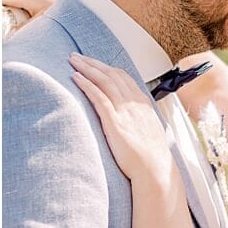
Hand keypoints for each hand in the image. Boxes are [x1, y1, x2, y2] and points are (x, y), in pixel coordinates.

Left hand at [69, 52, 171, 181]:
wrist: (154, 170)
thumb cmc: (151, 156)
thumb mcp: (148, 130)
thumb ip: (138, 118)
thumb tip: (129, 117)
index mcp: (142, 104)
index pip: (123, 77)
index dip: (106, 68)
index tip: (93, 63)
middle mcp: (134, 103)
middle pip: (111, 74)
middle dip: (93, 63)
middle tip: (77, 56)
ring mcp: (125, 111)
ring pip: (104, 81)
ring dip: (87, 68)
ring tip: (73, 61)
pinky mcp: (115, 122)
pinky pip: (99, 97)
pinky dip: (87, 85)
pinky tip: (76, 78)